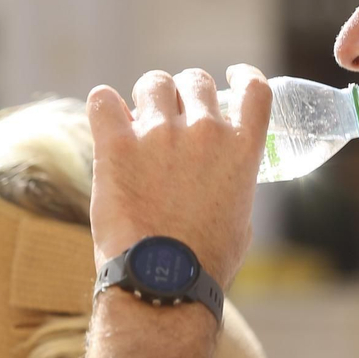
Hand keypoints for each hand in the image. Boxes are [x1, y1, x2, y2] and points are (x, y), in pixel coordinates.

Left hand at [87, 64, 271, 285]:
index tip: (230, 77)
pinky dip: (104, 106)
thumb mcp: (241, 221)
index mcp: (243, 149)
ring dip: (146, 98)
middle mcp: (207, 132)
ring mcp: (161, 135)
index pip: (254, 90)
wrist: (164, 282)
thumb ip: (235, 185)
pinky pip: (103, 100)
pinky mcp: (118, 146)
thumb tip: (224, 179)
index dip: (241, 76)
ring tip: (136, 120)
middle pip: (196, 80)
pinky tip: (107, 120)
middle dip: (183, 93)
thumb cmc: (205, 263)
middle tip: (170, 114)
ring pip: (153, 84)